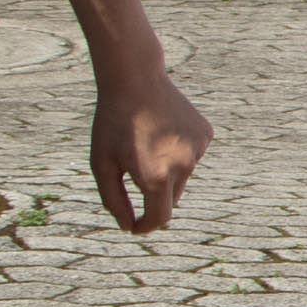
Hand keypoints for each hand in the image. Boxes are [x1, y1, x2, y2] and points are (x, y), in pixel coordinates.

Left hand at [87, 49, 208, 234]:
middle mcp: (182, 167)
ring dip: (165, 169)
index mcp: (154, 177)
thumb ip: (113, 200)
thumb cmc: (113, 123)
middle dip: (152, 192)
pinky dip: (178, 150)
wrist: (135, 79)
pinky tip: (163, 129)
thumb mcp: (101, 163)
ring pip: (182, 175)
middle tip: (133, 168)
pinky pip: (192, 155)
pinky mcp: (206, 135)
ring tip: (148, 141)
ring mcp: (198, 151)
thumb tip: (128, 225)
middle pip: (170, 197)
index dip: (145, 226)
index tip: (135, 226)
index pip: (158, 218)